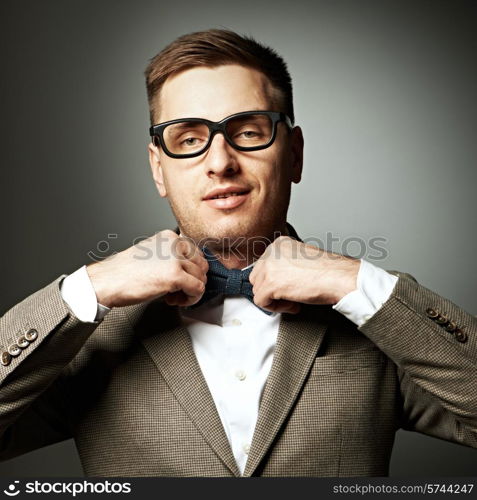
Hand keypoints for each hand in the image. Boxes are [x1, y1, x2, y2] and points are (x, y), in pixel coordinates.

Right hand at [86, 230, 207, 307]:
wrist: (107, 281)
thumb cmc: (125, 272)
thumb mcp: (153, 255)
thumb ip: (172, 256)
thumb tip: (191, 269)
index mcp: (169, 236)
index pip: (196, 253)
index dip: (191, 270)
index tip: (182, 279)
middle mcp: (174, 244)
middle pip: (201, 265)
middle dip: (193, 281)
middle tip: (179, 290)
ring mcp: (176, 259)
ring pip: (201, 278)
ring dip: (190, 292)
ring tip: (174, 297)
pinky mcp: (175, 275)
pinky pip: (197, 289)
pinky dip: (191, 299)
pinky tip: (176, 300)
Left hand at [248, 236, 359, 313]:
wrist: (339, 277)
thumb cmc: (329, 271)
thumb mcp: (301, 259)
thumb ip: (285, 264)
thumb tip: (277, 278)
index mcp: (279, 244)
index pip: (264, 266)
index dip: (275, 280)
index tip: (288, 286)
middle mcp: (272, 252)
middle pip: (257, 277)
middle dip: (271, 290)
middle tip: (290, 295)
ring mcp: (269, 267)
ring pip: (258, 290)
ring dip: (275, 300)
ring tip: (294, 300)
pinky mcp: (270, 284)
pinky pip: (261, 302)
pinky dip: (276, 308)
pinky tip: (293, 304)